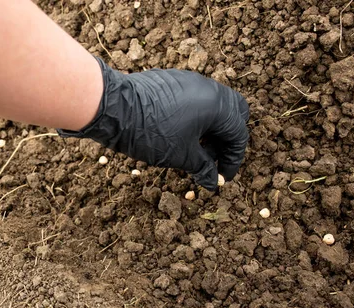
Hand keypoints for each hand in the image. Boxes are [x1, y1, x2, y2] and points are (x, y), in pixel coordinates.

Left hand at [58, 58, 248, 190]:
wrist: (115, 108)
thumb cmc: (150, 132)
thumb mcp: (181, 156)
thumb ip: (202, 167)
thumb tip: (213, 181)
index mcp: (218, 106)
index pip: (238, 134)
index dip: (233, 159)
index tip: (223, 176)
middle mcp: (208, 88)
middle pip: (233, 113)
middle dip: (227, 138)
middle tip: (213, 157)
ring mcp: (190, 81)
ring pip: (214, 104)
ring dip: (211, 127)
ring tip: (195, 149)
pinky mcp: (174, 80)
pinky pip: (195, 98)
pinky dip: (196, 116)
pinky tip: (180, 133)